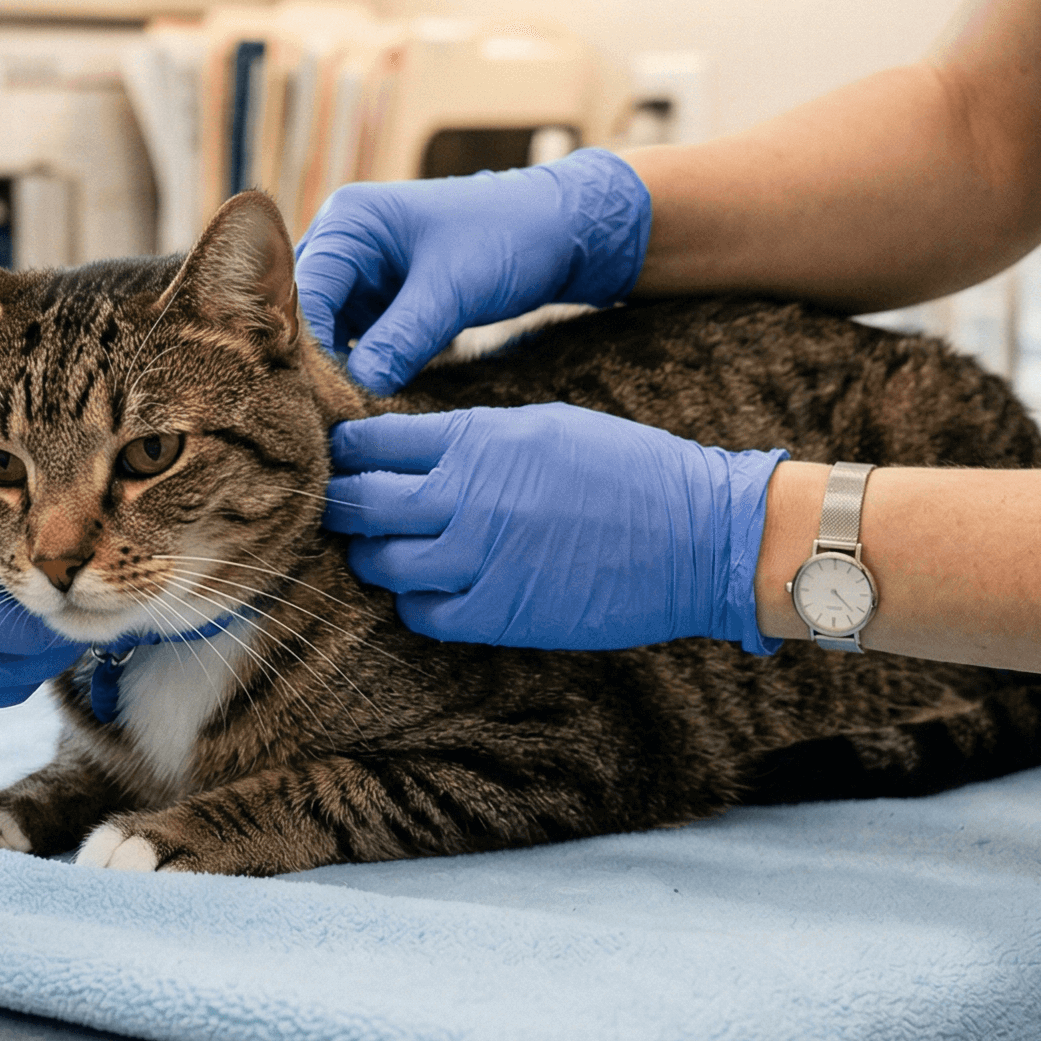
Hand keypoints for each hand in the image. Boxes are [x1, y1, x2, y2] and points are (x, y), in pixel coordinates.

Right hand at [295, 148, 652, 394]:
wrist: (562, 232)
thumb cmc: (509, 239)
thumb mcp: (453, 290)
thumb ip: (403, 337)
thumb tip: (361, 385)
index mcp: (349, 222)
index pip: (304, 292)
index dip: (305, 348)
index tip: (316, 401)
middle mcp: (345, 244)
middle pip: (307, 313)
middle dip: (316, 363)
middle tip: (326, 418)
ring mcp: (363, 274)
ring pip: (329, 332)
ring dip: (339, 371)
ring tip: (345, 417)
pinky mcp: (385, 301)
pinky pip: (358, 341)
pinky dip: (363, 369)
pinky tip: (368, 403)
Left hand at [326, 405, 785, 651]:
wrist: (699, 536)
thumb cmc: (629, 470)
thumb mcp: (542, 425)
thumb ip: (470, 438)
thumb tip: (409, 448)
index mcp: (476, 440)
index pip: (369, 443)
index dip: (346, 453)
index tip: (342, 460)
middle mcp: (466, 498)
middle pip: (358, 503)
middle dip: (342, 504)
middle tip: (344, 509)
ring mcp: (478, 561)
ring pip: (380, 563)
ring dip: (374, 556)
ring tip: (388, 549)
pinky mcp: (498, 615)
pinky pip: (421, 614)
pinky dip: (415, 602)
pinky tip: (432, 589)